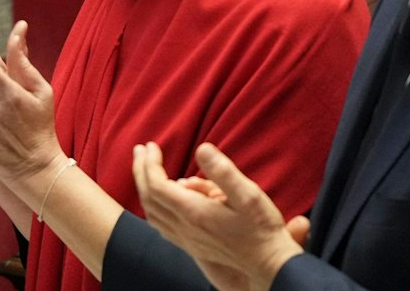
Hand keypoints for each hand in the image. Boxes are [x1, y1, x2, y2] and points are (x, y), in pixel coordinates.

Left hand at [131, 141, 301, 290]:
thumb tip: (201, 148)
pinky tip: (161, 200)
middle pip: (148, 197)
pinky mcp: (192, 246)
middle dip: (140, 170)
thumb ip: (223, 171)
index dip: (149, 162)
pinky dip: (153, 206)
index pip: (156, 184)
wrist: (269, 265)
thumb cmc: (262, 229)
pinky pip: (161, 225)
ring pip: (151, 212)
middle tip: (141, 149)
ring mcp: (186, 239)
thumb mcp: (248, 194)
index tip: (151, 145)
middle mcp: (184, 227)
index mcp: (193, 212)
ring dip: (144, 187)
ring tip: (146, 169)